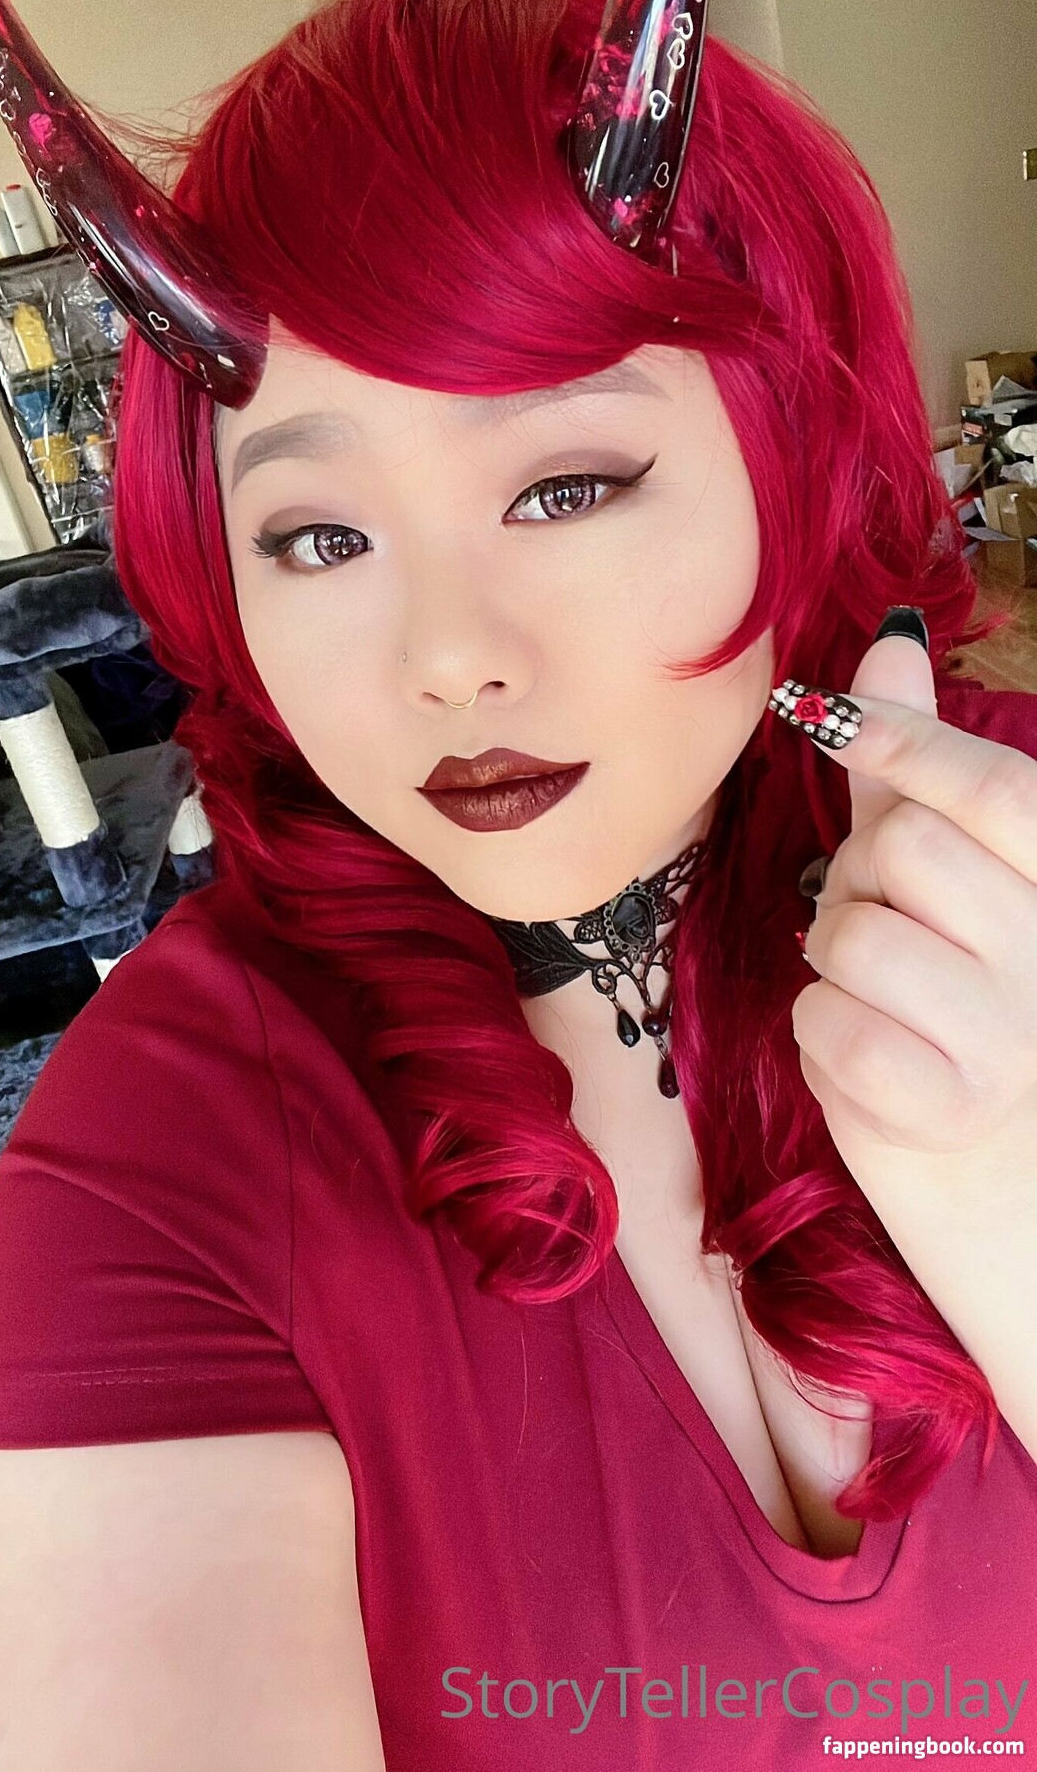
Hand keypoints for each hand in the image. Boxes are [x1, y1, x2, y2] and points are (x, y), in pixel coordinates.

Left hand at [774, 635, 1036, 1164]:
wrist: (1001, 1192)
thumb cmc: (956, 1012)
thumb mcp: (947, 879)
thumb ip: (916, 768)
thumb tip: (890, 639)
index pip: (996, 789)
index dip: (908, 741)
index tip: (828, 719)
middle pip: (903, 849)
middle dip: (855, 879)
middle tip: (881, 930)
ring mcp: (1012, 1036)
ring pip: (852, 934)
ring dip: (830, 963)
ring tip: (874, 999)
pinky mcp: (948, 1109)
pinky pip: (831, 1026)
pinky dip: (819, 1037)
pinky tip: (865, 1060)